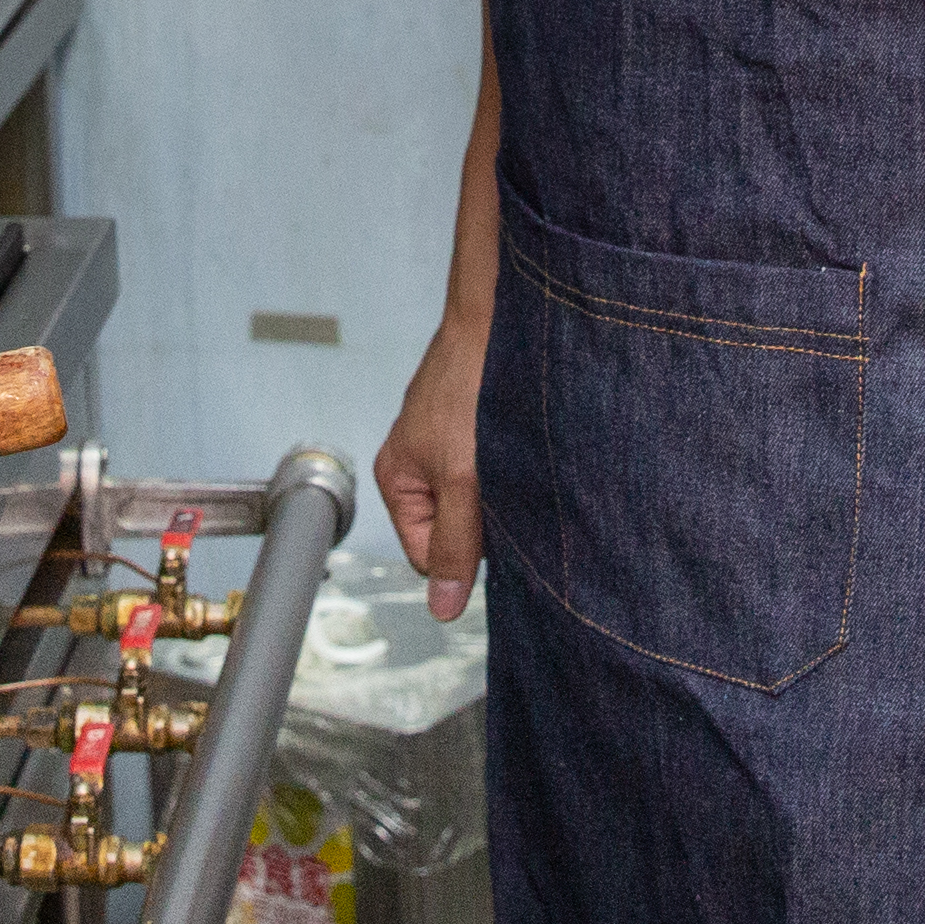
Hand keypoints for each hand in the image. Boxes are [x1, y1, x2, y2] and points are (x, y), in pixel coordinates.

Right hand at [376, 303, 488, 621]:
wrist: (501, 314)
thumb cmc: (472, 385)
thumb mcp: (463, 479)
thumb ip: (454, 545)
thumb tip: (441, 609)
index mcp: (398, 479)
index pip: (427, 555)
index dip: (463, 553)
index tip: (493, 527)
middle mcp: (419, 463)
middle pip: (454, 528)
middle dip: (484, 521)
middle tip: (508, 490)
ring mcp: (449, 442)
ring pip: (478, 497)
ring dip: (502, 491)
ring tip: (517, 461)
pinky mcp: (478, 424)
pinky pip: (493, 467)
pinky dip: (511, 465)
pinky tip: (526, 446)